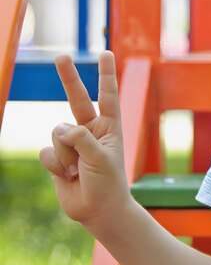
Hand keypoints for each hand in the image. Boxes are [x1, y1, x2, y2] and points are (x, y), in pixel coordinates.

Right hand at [39, 51, 132, 229]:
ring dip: (66, 154)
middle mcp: (91, 129)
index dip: (106, 73)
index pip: (107, 94)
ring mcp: (72, 142)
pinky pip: (47, 151)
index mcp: (110, 125)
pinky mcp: (57, 157)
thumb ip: (82, 138)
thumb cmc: (108, 182)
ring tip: (79, 169)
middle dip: (68, 77)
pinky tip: (68, 175)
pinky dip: (55, 164)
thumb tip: (60, 128)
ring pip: (57, 133)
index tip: (106, 52)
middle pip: (76, 98)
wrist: (97, 211)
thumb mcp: (101, 157)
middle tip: (60, 55)